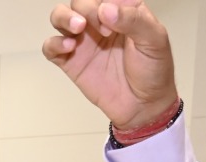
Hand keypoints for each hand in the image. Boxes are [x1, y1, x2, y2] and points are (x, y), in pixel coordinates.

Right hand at [42, 2, 178, 129]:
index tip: (114, 19)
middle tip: (103, 30)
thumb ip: (133, 20)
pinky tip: (68, 48)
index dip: (104, 2)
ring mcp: (83, 41)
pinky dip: (54, 44)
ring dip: (64, 17)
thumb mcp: (154, 40)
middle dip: (87, 9)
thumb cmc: (153, 71)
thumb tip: (105, 10)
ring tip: (77, 28)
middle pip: (79, 2)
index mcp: (122, 10)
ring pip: (60, 16)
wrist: (143, 106)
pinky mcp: (71, 61)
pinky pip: (51, 47)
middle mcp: (100, 21)